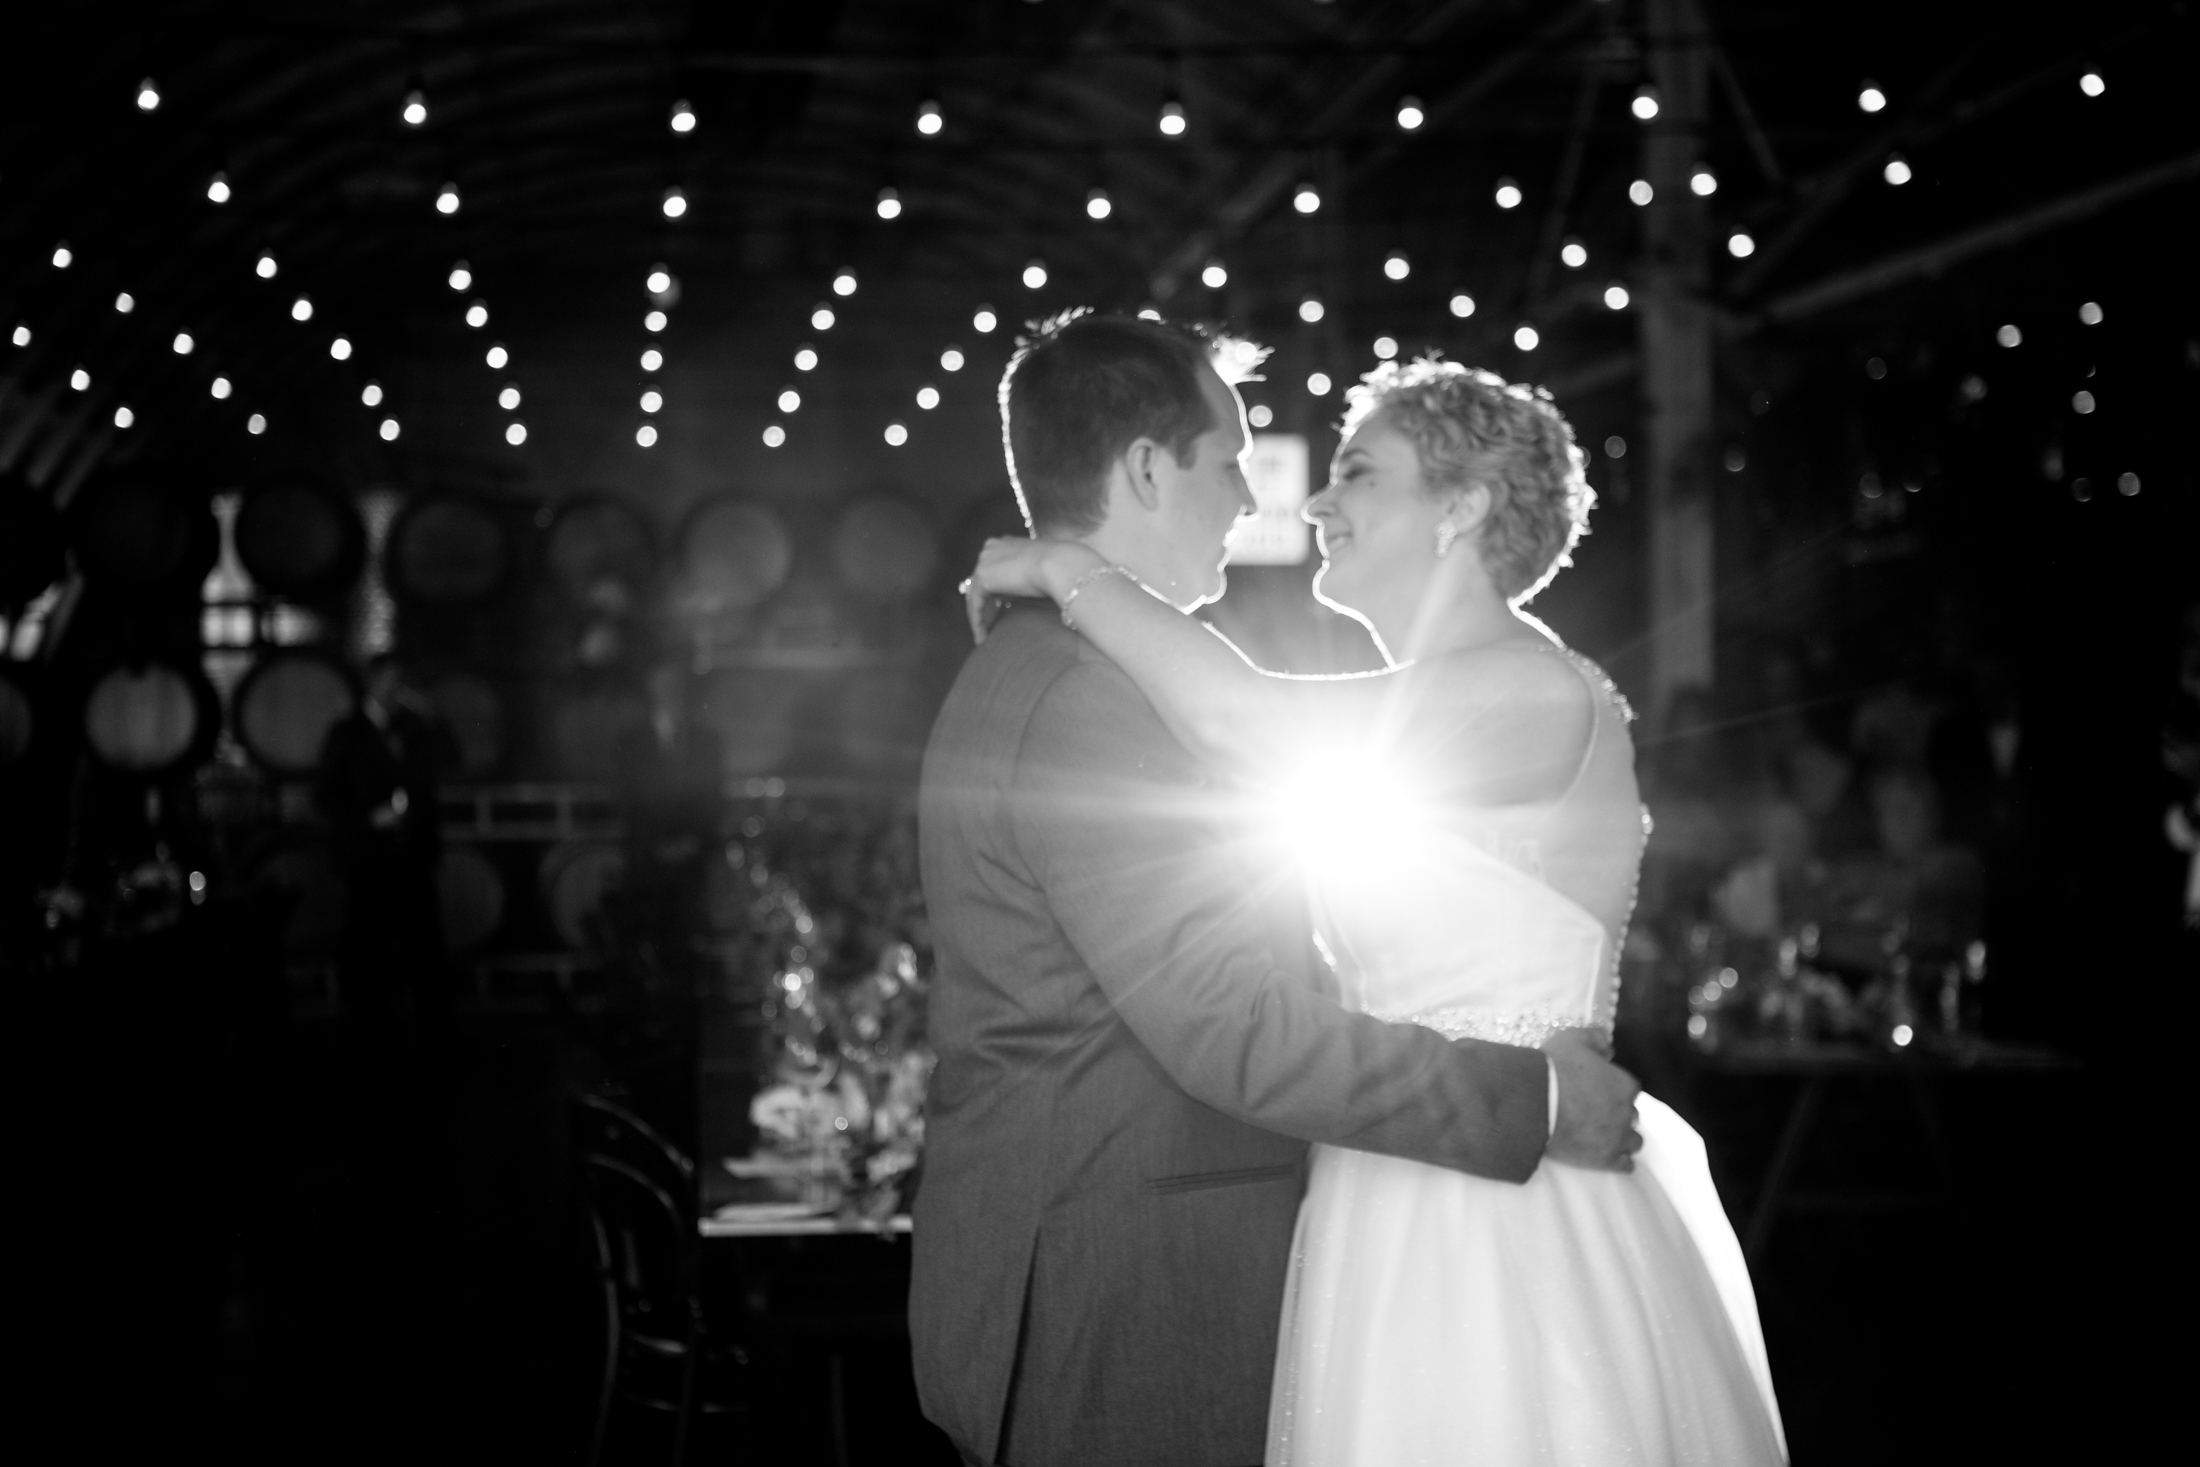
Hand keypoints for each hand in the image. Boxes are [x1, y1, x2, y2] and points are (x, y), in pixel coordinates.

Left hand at [959, 538, 1102, 644]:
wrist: (1061, 565)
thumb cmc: (1062, 567)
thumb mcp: (1043, 570)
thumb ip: (1029, 576)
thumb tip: (1029, 591)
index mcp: (1006, 543)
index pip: (994, 570)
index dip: (995, 592)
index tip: (1001, 611)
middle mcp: (991, 548)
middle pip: (981, 582)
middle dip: (986, 606)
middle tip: (990, 627)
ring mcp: (985, 561)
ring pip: (976, 595)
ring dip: (981, 617)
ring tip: (985, 638)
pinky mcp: (983, 577)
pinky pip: (975, 604)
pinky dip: (978, 622)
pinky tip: (982, 638)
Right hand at [1541, 1028, 1642, 1171]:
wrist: (1536, 1102)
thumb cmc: (1554, 1068)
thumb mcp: (1573, 1039)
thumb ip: (1595, 1037)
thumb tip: (1609, 1045)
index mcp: (1624, 1085)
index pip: (1630, 1089)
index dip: (1615, 1091)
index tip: (1599, 1093)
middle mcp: (1627, 1112)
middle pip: (1632, 1116)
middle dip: (1619, 1115)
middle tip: (1597, 1114)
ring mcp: (1618, 1137)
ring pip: (1634, 1142)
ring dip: (1623, 1139)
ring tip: (1604, 1137)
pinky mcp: (1606, 1160)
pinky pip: (1626, 1165)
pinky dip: (1620, 1161)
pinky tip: (1609, 1158)